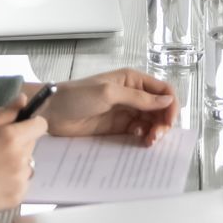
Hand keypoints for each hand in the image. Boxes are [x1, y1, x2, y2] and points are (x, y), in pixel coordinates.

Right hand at [0, 101, 46, 218]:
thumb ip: (0, 114)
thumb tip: (23, 100)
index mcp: (10, 138)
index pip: (40, 125)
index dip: (28, 124)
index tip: (14, 129)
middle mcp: (21, 158)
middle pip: (31, 144)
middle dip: (18, 143)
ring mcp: (20, 180)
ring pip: (27, 164)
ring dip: (15, 163)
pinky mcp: (17, 198)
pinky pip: (21, 183)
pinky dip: (11, 182)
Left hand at [37, 69, 179, 143]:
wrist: (51, 113)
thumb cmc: (77, 96)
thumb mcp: (109, 93)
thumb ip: (139, 98)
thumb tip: (167, 101)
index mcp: (132, 80)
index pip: (162, 90)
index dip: (171, 105)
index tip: (169, 122)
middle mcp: (132, 94)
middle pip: (159, 108)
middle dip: (163, 122)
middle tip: (157, 136)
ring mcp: (125, 112)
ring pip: (150, 122)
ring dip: (154, 131)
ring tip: (149, 142)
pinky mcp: (117, 127)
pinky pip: (138, 132)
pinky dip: (143, 137)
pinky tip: (139, 141)